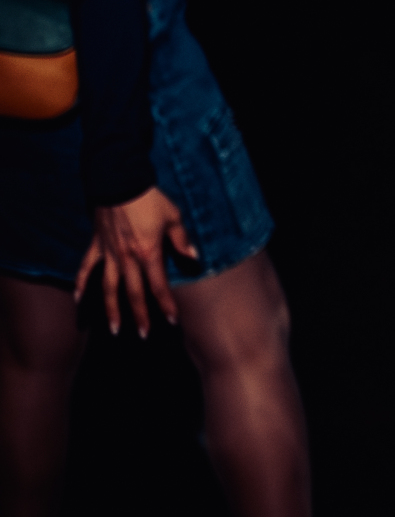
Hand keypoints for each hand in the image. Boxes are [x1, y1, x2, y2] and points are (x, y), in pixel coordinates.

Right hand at [73, 186, 196, 336]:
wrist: (120, 181)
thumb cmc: (150, 199)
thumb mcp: (174, 217)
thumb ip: (182, 240)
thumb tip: (194, 257)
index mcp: (148, 253)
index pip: (158, 285)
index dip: (165, 304)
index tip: (171, 320)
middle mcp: (126, 258)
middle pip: (132, 293)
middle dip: (139, 315)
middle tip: (143, 335)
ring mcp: (108, 253)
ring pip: (108, 287)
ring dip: (111, 309)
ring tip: (114, 328)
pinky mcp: (96, 245)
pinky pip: (86, 268)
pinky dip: (81, 283)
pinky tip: (78, 300)